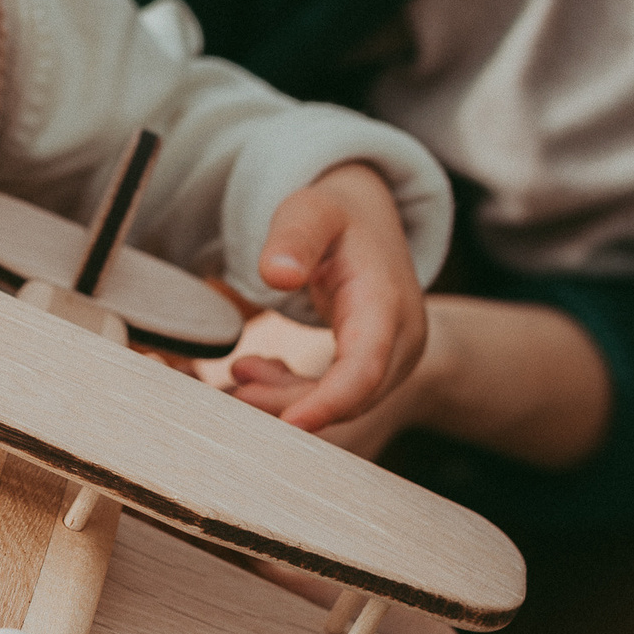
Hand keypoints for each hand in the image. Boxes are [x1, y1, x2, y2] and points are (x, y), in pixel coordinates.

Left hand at [240, 163, 425, 431]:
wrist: (369, 217)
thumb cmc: (337, 214)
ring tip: (241, 372)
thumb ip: (295, 237)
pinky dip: (295, 393)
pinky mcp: (374, 366)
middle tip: (233, 389)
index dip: (330, 401)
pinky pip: (337, 396)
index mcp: (386, 302)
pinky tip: (259, 371)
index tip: (290, 423)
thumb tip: (276, 276)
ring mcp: (392, 357)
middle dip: (292, 402)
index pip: (365, 366)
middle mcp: (400, 338)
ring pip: (343, 402)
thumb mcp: (311, 211)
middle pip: (352, 395)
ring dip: (288, 398)